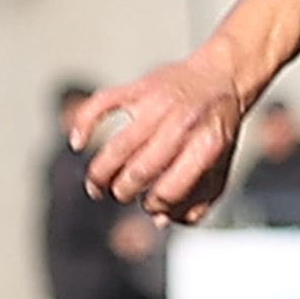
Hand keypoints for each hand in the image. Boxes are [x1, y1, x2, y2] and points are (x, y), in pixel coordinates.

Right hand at [75, 60, 243, 219]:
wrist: (222, 77)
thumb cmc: (217, 130)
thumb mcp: (220, 170)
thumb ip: (196, 203)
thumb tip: (160, 221)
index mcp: (206, 147)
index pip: (169, 191)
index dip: (155, 206)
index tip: (150, 204)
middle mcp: (182, 125)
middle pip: (140, 172)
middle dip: (124, 192)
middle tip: (121, 194)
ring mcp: (158, 103)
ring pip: (118, 147)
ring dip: (100, 174)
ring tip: (96, 187)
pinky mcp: (139, 86)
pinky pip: (101, 102)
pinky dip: (83, 123)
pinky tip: (77, 143)